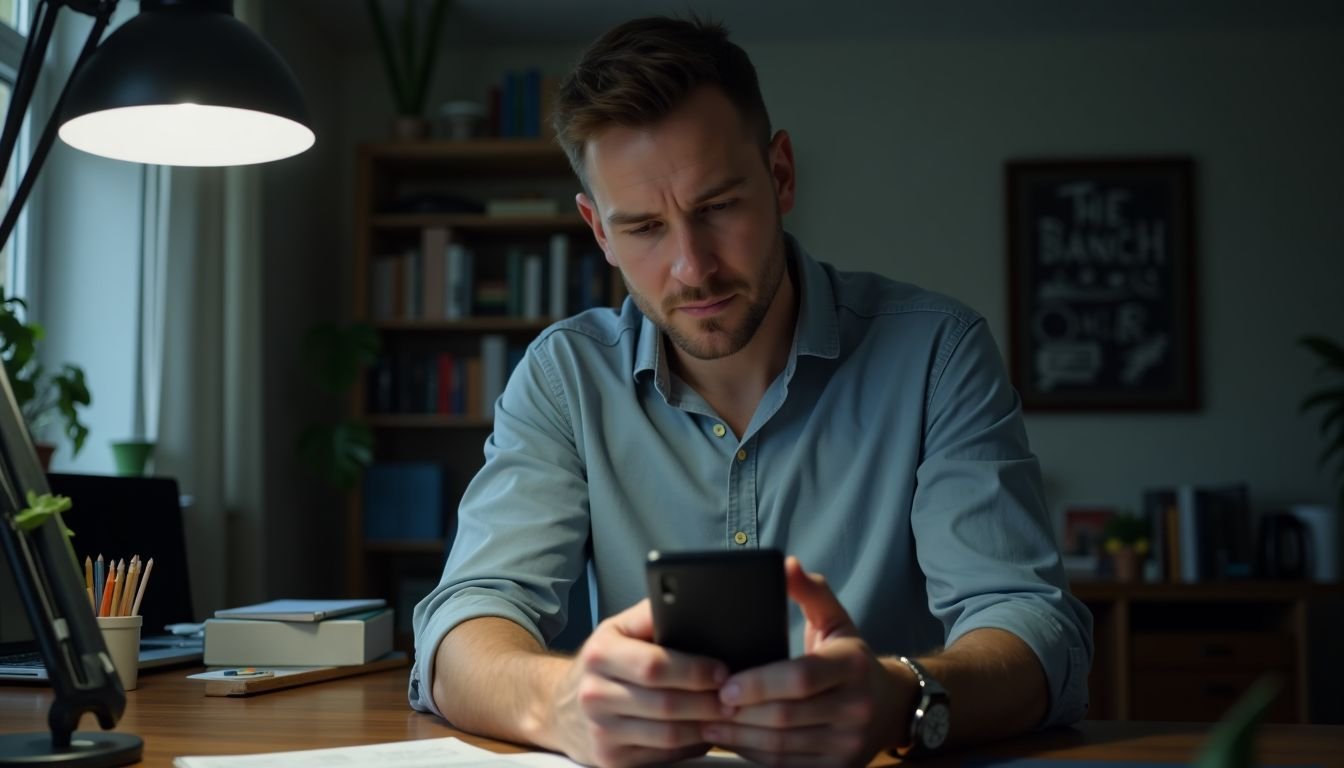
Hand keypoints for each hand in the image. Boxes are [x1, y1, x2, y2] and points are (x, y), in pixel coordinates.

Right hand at [550, 598, 729, 766]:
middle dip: (709, 700)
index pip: (655, 665)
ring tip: (726, 713)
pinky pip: (663, 755)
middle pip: (666, 704)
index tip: (722, 670)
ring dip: (705, 725)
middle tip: (735, 696)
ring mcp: (601, 731)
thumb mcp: (617, 629)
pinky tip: (703, 730)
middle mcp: (595, 694)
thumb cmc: (602, 663)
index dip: (695, 670)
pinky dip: (690, 745)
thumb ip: (651, 615)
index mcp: (600, 654)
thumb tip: (691, 599)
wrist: (560, 707)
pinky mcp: (610, 759)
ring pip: (668, 735)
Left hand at [700, 557, 910, 766]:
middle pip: (785, 716)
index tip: (724, 684)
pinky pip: (787, 764)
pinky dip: (754, 754)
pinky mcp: (838, 767)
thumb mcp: (837, 620)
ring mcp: (848, 743)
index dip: (759, 684)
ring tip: (708, 722)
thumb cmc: (852, 660)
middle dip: (740, 712)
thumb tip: (786, 565)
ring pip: (782, 745)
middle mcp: (855, 707)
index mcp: (852, 666)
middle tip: (705, 703)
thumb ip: (810, 592)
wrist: (893, 707)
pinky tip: (732, 740)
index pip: (800, 677)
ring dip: (740, 736)